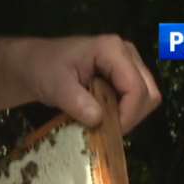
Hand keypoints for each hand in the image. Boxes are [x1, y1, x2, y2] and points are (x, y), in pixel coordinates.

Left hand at [14, 35, 161, 132]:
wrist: (35, 64)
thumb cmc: (43, 69)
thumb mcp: (55, 86)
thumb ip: (76, 102)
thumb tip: (98, 120)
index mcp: (113, 50)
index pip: (136, 88)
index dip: (127, 115)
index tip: (106, 133)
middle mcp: (127, 54)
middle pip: (149, 94)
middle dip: (130, 117)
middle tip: (105, 132)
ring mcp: (128, 65)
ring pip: (146, 99)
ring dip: (127, 117)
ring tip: (101, 125)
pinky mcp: (124, 77)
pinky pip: (135, 101)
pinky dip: (122, 115)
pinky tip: (101, 119)